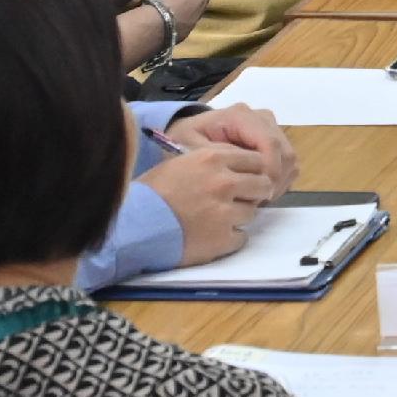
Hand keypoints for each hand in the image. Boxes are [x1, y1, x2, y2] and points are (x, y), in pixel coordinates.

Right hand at [139, 144, 276, 262]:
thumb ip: (211, 161)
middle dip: (254, 192)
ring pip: (252, 212)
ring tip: (215, 219)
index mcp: (212, 159)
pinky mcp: (222, 238)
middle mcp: (224, 182)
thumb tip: (235, 163)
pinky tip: (211, 236)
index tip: (245, 178)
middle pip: (263, 184)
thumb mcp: (179, 163)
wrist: (133, 226)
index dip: (252, 170)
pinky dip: (230, 238)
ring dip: (239, 216)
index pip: (255, 159)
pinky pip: (241, 237)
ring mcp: (226, 212)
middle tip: (239, 199)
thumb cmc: (151, 193)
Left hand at [165, 105, 297, 195]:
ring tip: (256, 199)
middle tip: (256, 202)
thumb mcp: (188, 148)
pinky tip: (260, 192)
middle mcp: (261, 118)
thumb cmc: (185, 141)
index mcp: (240, 116)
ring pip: (290, 159)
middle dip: (275, 181)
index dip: (270, 172)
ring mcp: (270, 128)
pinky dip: (280, 181)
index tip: (257, 196)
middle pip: (285, 152)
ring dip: (279, 183)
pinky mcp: (275, 140)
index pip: (270, 143)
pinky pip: (288, 163)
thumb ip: (215, 157)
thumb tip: (241, 172)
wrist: (187, 134)